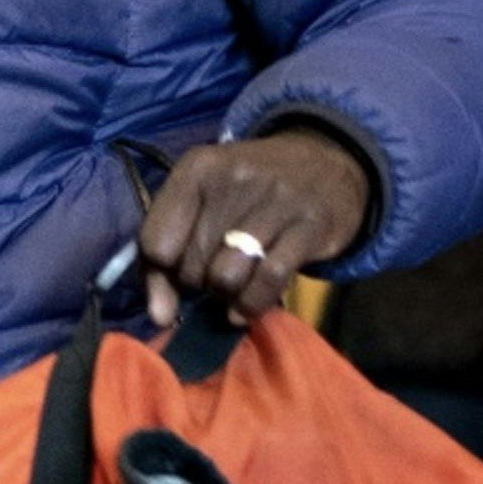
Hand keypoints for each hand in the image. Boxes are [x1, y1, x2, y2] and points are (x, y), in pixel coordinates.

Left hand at [133, 127, 371, 327]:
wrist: (326, 166)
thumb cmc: (250, 194)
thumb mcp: (201, 206)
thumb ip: (166, 259)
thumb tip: (160, 317)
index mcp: (197, 167)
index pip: (156, 242)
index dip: (161, 274)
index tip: (176, 277)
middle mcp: (234, 177)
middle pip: (192, 264)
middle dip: (198, 283)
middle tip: (215, 273)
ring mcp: (276, 199)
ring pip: (227, 276)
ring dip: (226, 295)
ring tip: (232, 287)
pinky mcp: (311, 225)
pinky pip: (268, 280)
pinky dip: (252, 304)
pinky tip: (246, 308)